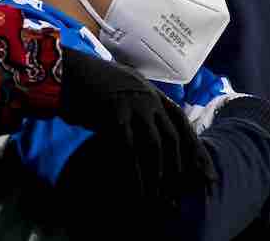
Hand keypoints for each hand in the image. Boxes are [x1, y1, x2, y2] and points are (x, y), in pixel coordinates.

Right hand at [59, 53, 215, 200]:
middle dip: (179, 169)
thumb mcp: (120, 89)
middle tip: (182, 194)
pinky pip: (130, 149)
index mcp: (150, 90)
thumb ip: (136, 107)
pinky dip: (135, 173)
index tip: (206, 173)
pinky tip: (136, 190)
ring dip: (157, 176)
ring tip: (157, 198)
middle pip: (172, 137)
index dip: (195, 148)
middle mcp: (147, 96)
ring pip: (154, 147)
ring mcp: (131, 104)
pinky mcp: (114, 114)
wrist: (63, 72)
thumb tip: (148, 136)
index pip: (181, 121)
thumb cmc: (87, 85)